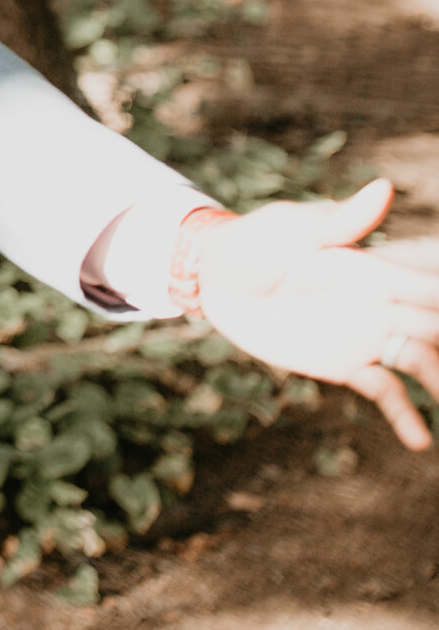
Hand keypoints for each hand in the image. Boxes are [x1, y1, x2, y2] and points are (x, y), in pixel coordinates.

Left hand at [191, 180, 438, 447]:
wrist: (214, 278)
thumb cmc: (254, 241)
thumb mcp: (290, 228)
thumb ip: (338, 220)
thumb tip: (383, 187)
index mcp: (375, 269)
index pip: (432, 283)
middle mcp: (381, 305)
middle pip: (438, 327)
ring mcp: (366, 336)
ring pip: (424, 362)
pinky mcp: (345, 364)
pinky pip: (385, 391)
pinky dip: (405, 415)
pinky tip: (419, 441)